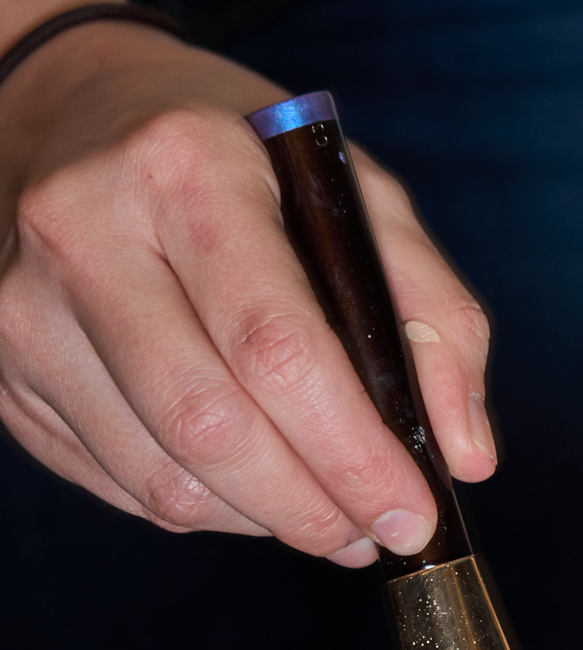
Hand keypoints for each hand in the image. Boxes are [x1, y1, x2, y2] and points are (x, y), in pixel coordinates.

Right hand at [0, 16, 494, 560]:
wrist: (73, 114)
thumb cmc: (241, 166)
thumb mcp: (356, 197)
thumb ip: (435, 316)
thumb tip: (468, 458)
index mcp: (187, 168)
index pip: (277, 346)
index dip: (354, 453)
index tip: (414, 512)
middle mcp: (85, 230)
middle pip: (211, 428)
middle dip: (313, 507)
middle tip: (375, 535)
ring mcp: (26, 306)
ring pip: (161, 478)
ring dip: (262, 520)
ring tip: (324, 513)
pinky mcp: (3, 368)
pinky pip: (120, 485)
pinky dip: (203, 508)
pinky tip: (246, 483)